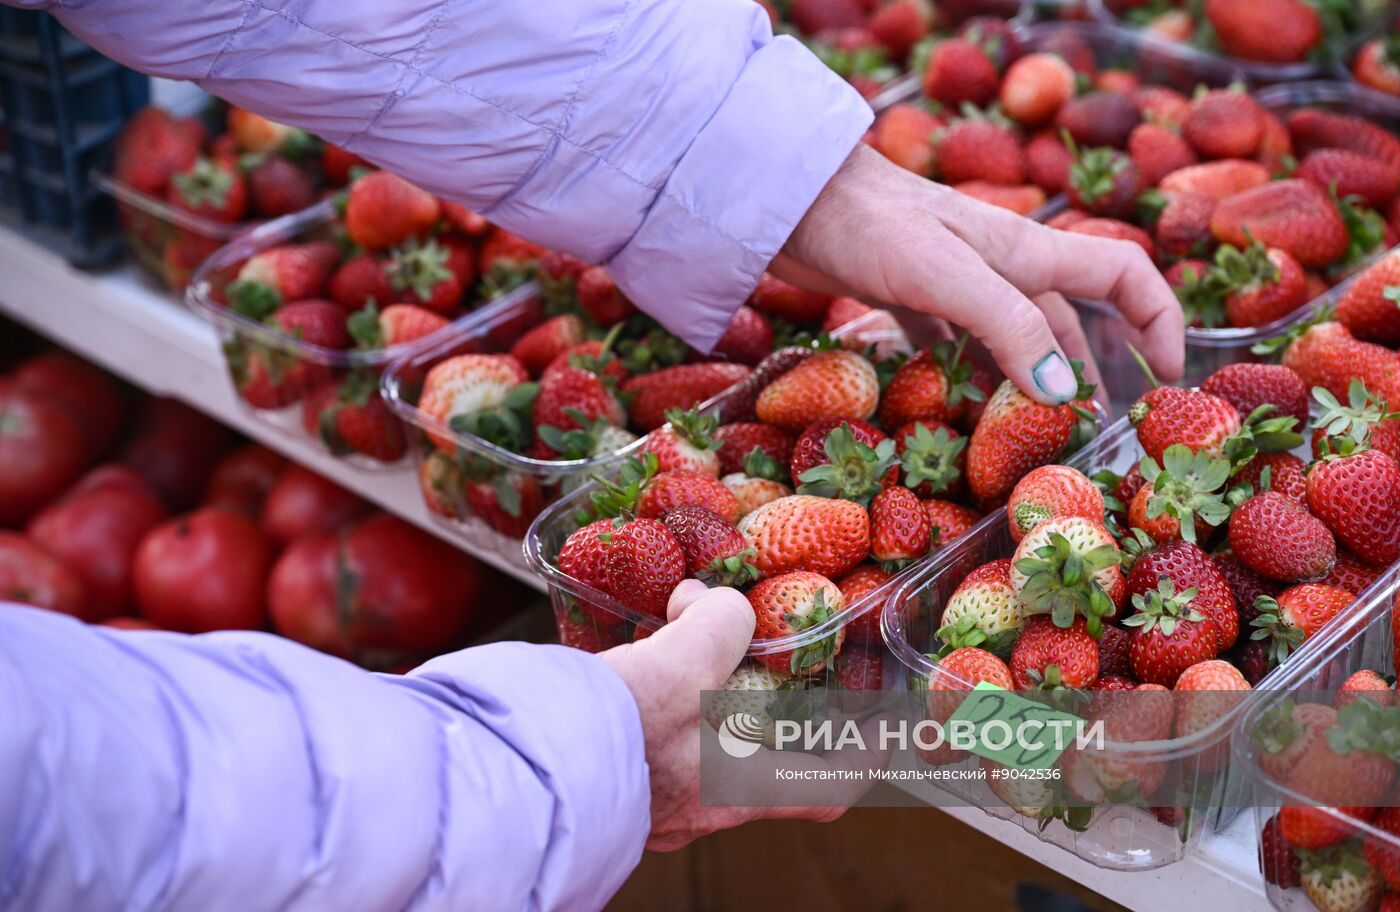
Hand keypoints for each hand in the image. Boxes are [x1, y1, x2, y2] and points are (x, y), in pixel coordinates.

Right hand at [600, 580, 886, 850]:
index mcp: (734, 789)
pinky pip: (647, 736)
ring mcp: (649, 799)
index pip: (827, 788)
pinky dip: (653, 696)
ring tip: (687, 635)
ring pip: (698, 744)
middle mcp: (698, 807)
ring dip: (702, 694)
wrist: (503, 772)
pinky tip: (633, 653)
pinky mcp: (605, 776)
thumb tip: (715, 605)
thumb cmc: (603, 735)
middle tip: (769, 654)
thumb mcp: (678, 666)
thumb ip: (715, 626)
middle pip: (762, 760)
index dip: (862, 755)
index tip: (881, 723)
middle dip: (768, 705)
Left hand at [772, 145, 1184, 404]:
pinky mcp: (908, 295)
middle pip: (1071, 316)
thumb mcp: (950, 275)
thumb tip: (1066, 395)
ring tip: (1040, 431)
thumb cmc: (871, 223)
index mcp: (1027, 250)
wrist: (790, 196)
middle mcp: (1000, 263)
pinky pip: (955, 341)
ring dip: (1032, 378)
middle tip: (1099, 428)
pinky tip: (963, 407)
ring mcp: (954, 279)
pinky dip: (967, 374)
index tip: (1169, 377)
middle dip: (1095, 368)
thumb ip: (1011, 327)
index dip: (1159, 318)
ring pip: (1014, 334)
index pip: (1123, 274)